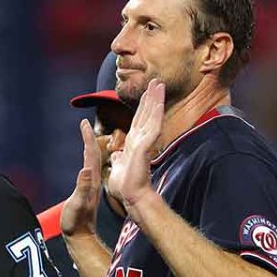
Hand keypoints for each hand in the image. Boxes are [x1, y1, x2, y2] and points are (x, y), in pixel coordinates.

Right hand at [60, 119, 103, 237]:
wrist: (81, 236)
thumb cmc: (76, 223)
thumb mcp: (77, 204)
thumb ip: (82, 188)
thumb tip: (86, 169)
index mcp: (90, 181)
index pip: (89, 154)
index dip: (87, 138)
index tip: (84, 123)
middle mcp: (92, 180)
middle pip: (91, 154)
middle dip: (88, 138)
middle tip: (84, 124)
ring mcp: (90, 185)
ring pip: (91, 161)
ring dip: (88, 146)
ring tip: (85, 136)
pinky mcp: (87, 190)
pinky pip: (88, 169)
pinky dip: (86, 159)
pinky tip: (86, 158)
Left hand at [108, 79, 164, 206]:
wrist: (130, 195)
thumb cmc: (126, 185)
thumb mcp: (118, 165)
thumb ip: (119, 157)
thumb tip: (116, 154)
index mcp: (133, 142)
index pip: (139, 119)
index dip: (143, 105)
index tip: (147, 92)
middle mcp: (141, 140)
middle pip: (147, 113)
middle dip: (152, 97)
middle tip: (157, 81)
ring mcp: (144, 142)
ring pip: (152, 116)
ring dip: (155, 100)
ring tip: (159, 84)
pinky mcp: (145, 147)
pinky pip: (152, 127)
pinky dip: (155, 114)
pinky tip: (158, 102)